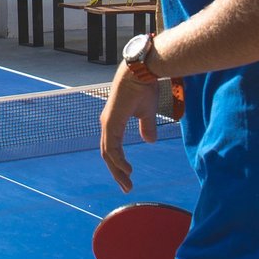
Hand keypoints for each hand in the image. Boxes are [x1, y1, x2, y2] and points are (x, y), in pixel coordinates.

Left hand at [100, 62, 161, 192]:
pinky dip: (118, 160)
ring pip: (108, 153)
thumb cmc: (144, 87)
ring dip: (117, 170)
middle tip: (126, 187)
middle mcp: (108, 124)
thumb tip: (150, 141)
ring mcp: (108, 123)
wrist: (141, 72)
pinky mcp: (111, 122)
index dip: (118, 164)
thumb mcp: (147, 112)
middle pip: (108, 154)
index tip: (128, 177)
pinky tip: (126, 170)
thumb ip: (146, 127)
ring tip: (127, 183)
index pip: (112, 148)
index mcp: (114, 123)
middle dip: (116, 172)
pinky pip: (111, 147)